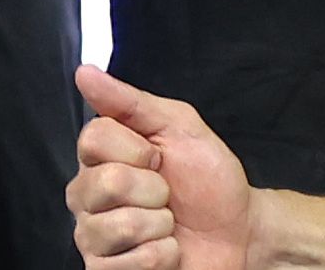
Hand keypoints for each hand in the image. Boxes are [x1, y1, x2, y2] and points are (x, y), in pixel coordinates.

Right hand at [73, 64, 253, 269]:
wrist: (239, 230)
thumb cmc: (209, 179)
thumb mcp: (180, 127)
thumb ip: (130, 102)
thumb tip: (85, 73)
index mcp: (101, 158)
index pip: (93, 139)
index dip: (138, 148)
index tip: (159, 157)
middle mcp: (88, 197)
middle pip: (103, 184)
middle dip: (154, 189)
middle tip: (167, 194)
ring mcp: (94, 237)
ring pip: (115, 227)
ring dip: (159, 226)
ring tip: (167, 224)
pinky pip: (124, 265)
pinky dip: (160, 256)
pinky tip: (165, 250)